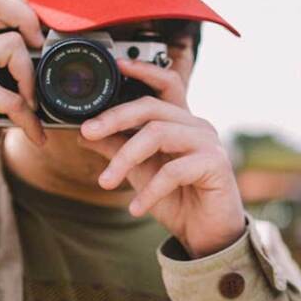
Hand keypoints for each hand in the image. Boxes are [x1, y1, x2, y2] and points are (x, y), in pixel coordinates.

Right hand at [0, 0, 44, 250]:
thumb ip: (7, 62)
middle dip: (27, 19)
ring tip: (31, 104)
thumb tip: (51, 49)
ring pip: (12, 45)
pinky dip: (31, 119)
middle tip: (40, 49)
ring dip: (32, 79)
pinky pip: (15, 96)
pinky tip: (34, 134)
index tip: (39, 35)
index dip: (20, 7)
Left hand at [78, 58, 245, 257]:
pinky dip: (150, 190)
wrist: (207, 235)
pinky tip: (135, 208)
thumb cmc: (178, 200)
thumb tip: (84, 134)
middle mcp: (197, 126)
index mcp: (181, 122)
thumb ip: (117, 150)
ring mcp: (209, 143)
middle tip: (88, 132)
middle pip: (153, 107)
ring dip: (125, 158)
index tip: (116, 65)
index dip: (144, 71)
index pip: (166, 84)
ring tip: (106, 182)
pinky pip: (174, 170)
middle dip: (116, 117)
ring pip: (159, 134)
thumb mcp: (139, 173)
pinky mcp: (216, 165)